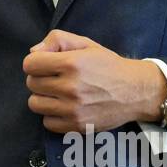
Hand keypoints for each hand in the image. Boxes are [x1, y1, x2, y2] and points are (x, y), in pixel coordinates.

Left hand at [22, 30, 166, 133]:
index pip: (30, 64)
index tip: (45, 64)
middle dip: (40, 79)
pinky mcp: (77, 126)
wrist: (136, 91)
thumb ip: (56, 40)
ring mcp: (73, 109)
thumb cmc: (108, 65)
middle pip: (31, 84)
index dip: (35, 62)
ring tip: (58, 94)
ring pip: (35, 104)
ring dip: (44, 98)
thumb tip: (33, 53)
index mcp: (71, 64)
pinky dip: (52, 116)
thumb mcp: (85, 44)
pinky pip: (47, 123)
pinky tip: (64, 108)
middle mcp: (70, 87)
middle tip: (55, 78)